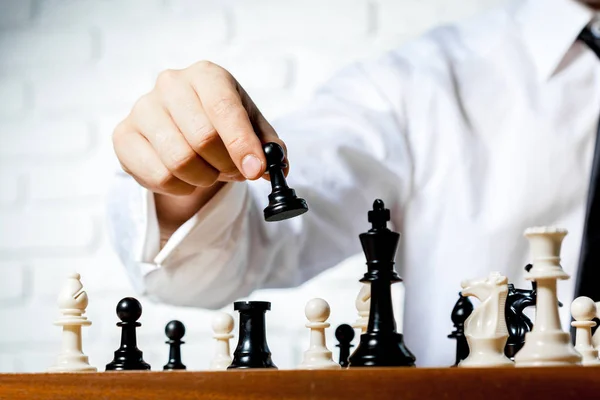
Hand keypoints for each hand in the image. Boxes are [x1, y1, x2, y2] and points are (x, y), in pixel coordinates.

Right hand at [113, 60, 285, 195]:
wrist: (180, 129)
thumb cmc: (220, 124)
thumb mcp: (251, 128)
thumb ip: (269, 145)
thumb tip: (278, 164)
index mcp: (206, 75)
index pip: (224, 108)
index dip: (242, 143)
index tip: (256, 170)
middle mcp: (171, 84)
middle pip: (202, 138)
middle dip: (225, 165)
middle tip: (233, 172)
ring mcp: (143, 108)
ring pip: (179, 161)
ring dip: (204, 178)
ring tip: (209, 173)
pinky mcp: (123, 135)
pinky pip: (159, 175)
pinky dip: (181, 187)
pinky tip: (185, 178)